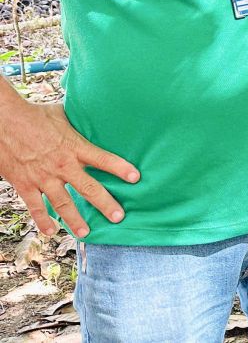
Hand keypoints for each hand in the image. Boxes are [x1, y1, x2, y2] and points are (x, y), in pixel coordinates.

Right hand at [0, 100, 138, 237]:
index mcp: (74, 146)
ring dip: (75, 219)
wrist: (4, 121)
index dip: (120, 168)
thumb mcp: (63, 115)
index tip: (135, 178)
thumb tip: (94, 111)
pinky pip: (35, 206)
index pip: (103, 159)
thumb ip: (79, 121)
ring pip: (63, 203)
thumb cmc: (35, 115)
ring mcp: (43, 177)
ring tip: (86, 233)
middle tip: (119, 217)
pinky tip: (51, 231)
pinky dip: (43, 220)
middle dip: (105, 203)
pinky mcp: (25, 184)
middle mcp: (62, 165)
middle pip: (88, 188)